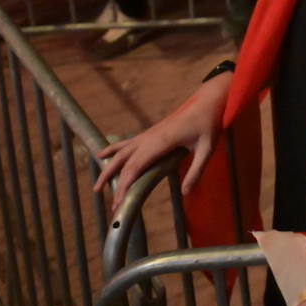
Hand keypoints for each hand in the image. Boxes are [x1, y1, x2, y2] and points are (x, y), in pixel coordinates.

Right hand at [93, 72, 230, 211]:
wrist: (208, 100)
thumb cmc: (209, 123)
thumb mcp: (208, 148)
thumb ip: (197, 171)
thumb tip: (186, 193)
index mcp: (161, 141)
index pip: (135, 167)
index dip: (124, 185)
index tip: (118, 203)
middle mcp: (150, 137)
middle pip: (124, 162)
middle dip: (113, 182)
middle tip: (109, 205)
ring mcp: (149, 133)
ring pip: (122, 151)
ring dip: (108, 167)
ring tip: (97, 186)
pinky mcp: (151, 132)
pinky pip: (127, 143)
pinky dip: (113, 150)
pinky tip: (102, 154)